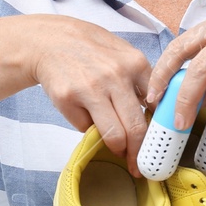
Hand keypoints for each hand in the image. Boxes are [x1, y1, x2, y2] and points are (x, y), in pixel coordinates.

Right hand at [29, 16, 152, 176]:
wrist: (48, 41)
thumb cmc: (88, 48)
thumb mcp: (121, 52)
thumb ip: (139, 78)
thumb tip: (154, 111)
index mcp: (134, 63)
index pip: (156, 107)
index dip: (157, 130)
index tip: (156, 143)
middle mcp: (115, 76)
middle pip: (136, 128)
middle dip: (139, 152)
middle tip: (139, 164)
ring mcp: (90, 88)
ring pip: (113, 136)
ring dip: (118, 149)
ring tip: (118, 150)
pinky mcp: (68, 99)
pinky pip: (85, 128)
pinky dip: (89, 128)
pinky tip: (86, 115)